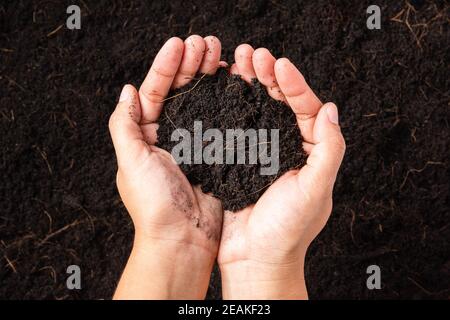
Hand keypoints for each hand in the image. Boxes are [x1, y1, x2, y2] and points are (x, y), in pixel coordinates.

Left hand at [110, 36, 224, 298]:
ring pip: (203, 101)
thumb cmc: (153, 204)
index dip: (166, 66)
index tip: (180, 44)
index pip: (155, 90)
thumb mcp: (130, 161)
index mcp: (147, 134)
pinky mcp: (216, 152)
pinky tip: (234, 83)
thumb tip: (126, 91)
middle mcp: (171, 135)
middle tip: (207, 43)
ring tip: (221, 54)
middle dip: (192, 64)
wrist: (183, 238)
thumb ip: (125, 125)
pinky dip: (228, 100)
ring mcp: (196, 142)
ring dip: (210, 76)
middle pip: (181, 90)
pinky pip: (222, 120)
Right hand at [218, 45, 345, 298]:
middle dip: (268, 76)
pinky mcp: (238, 160)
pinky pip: (236, 126)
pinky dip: (230, 106)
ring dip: (248, 85)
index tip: (278, 63)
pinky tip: (222, 90)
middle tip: (252, 53)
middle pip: (280, 103)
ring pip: (257, 110)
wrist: (255, 259)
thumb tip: (331, 109)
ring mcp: (261, 152)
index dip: (294, 84)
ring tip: (237, 62)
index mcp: (310, 152)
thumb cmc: (288, 231)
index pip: (307, 109)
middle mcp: (287, 148)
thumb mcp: (316, 190)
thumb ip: (328, 150)